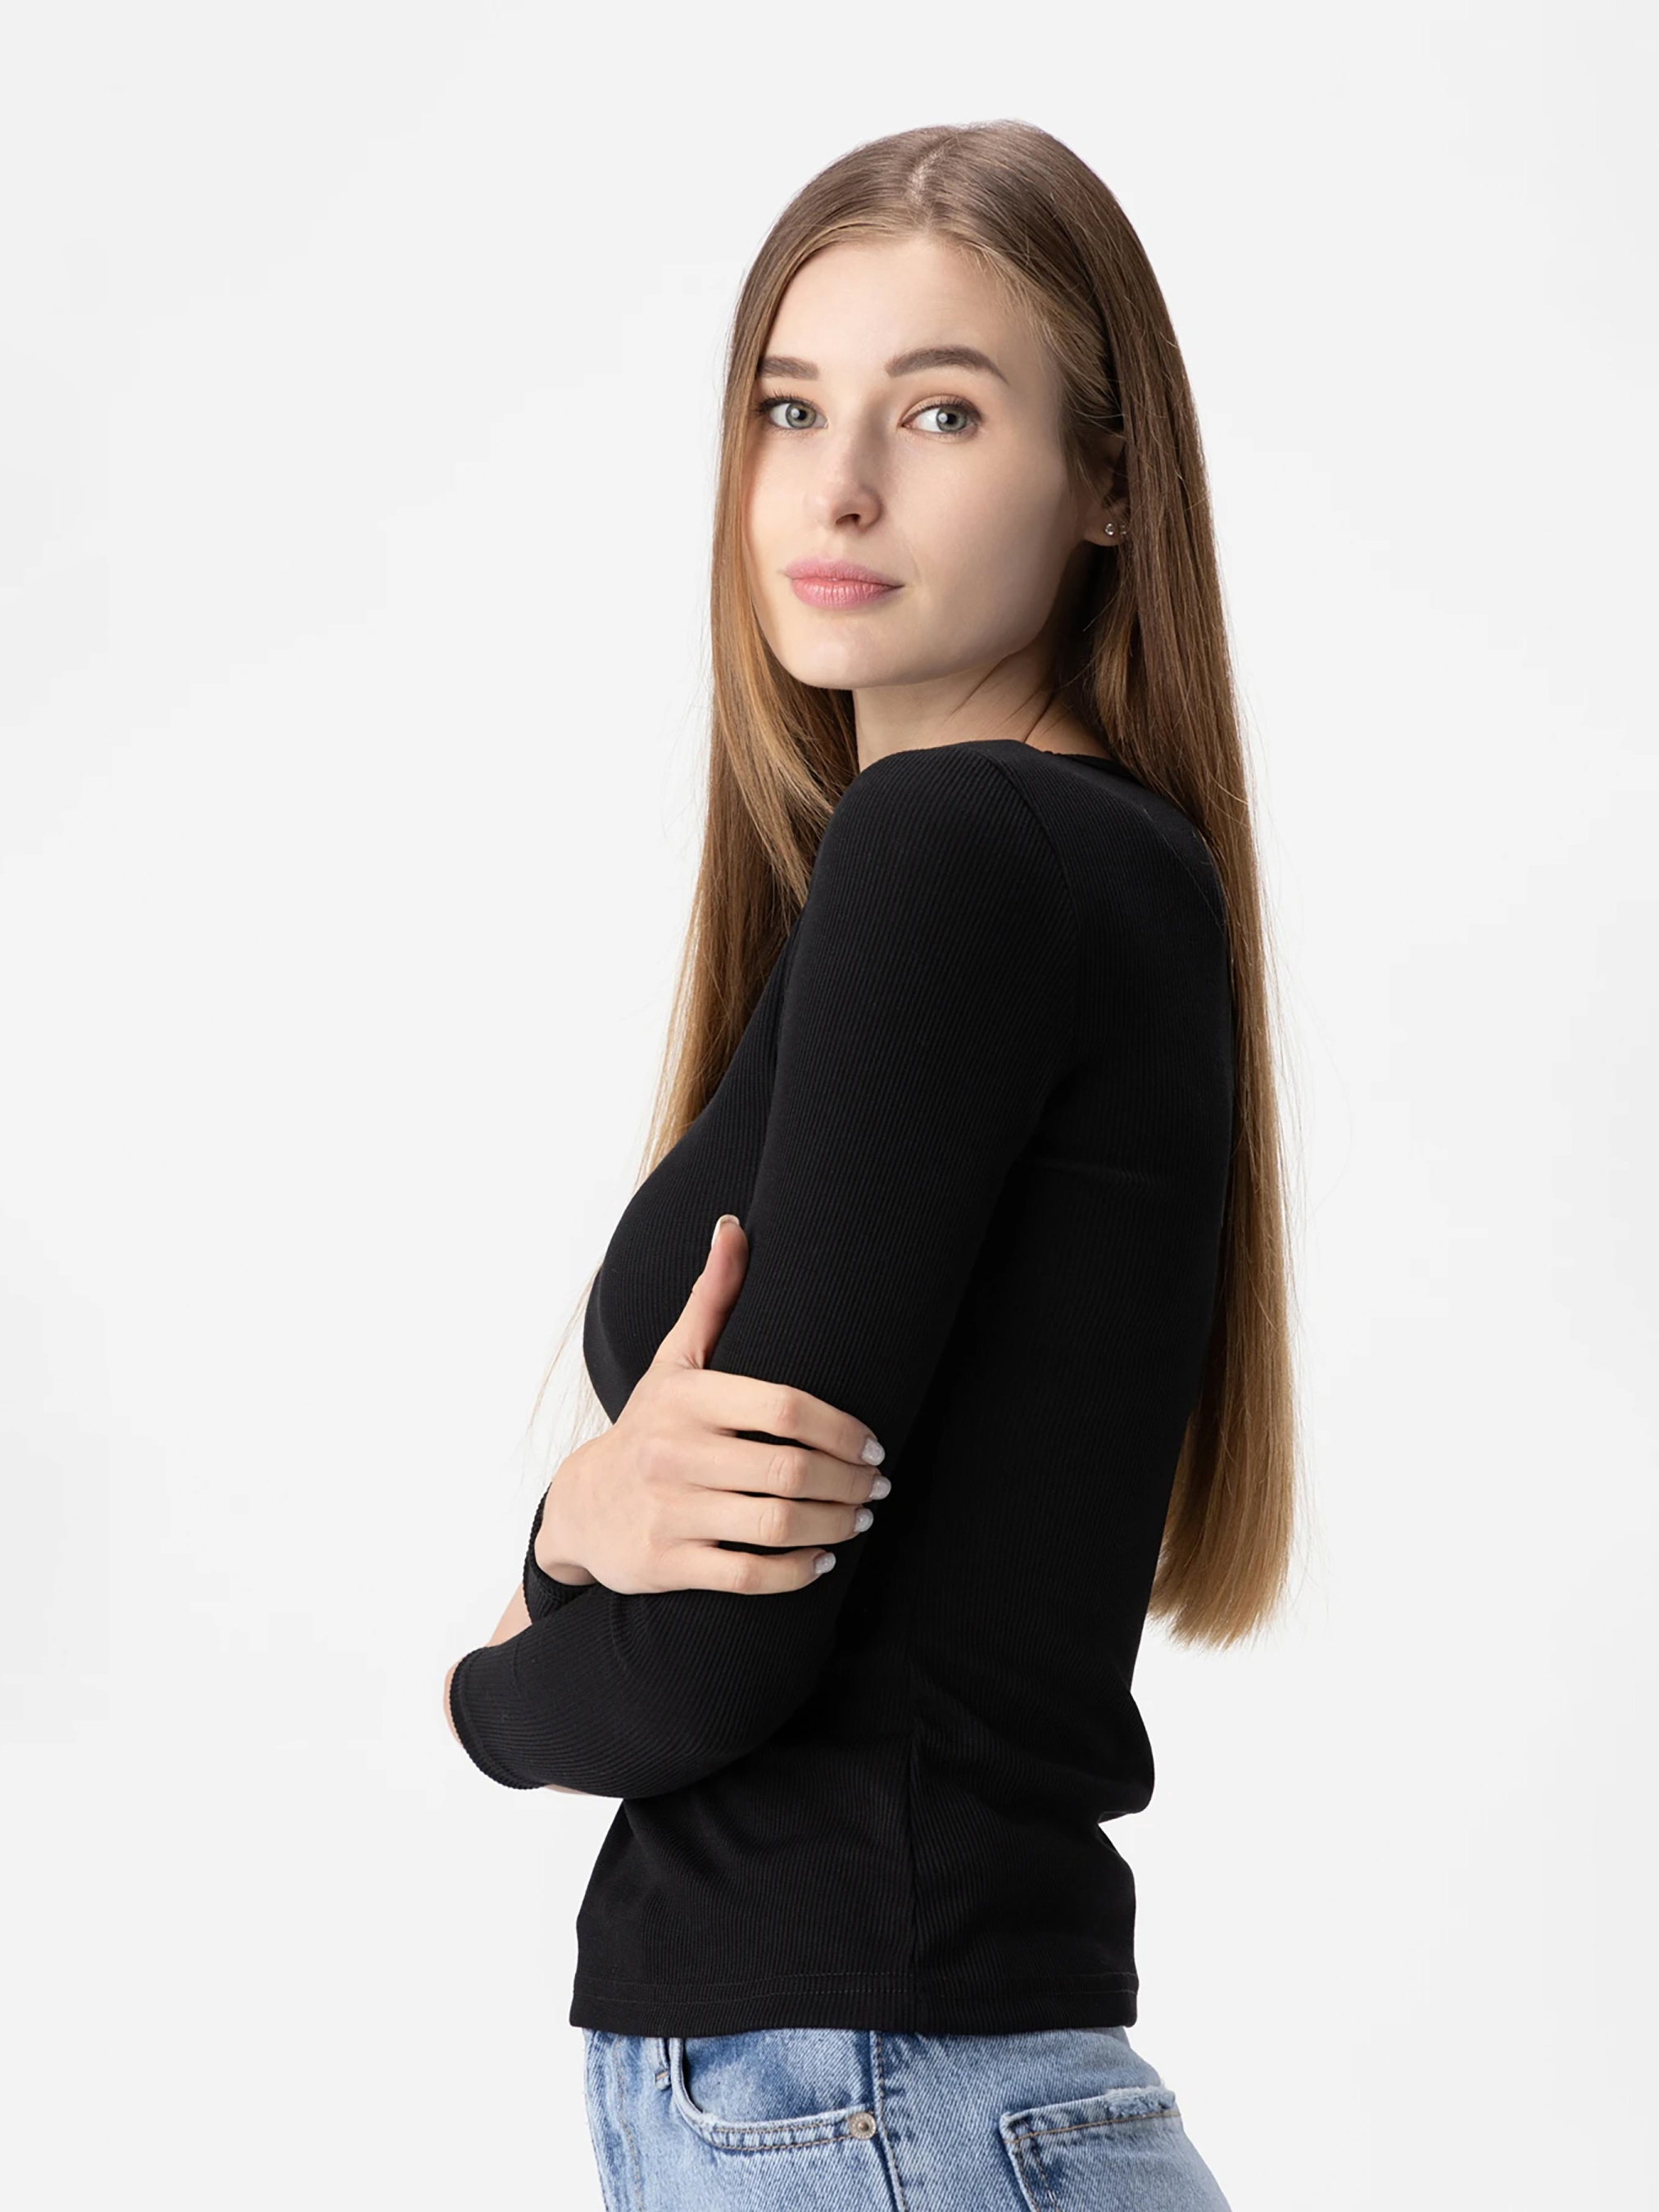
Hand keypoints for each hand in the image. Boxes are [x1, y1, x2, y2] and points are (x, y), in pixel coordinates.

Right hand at [534, 1215, 888, 1596]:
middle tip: (879, 1486)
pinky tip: (823, 1562)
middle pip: (790, 1470)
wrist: (582, 1505)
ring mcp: (669, 1512)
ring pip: (776, 1524)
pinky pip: (747, 1576)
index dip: (842, 1427)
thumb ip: (712, 1297)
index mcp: (686, 1396)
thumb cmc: (649, 1424)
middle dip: (850, 1482)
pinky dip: (796, 1572)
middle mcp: (673, 1453)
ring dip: (835, 1525)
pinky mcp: (666, 1563)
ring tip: (861, 1519)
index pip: (784, 1407)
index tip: (874, 1443)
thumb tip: (734, 1225)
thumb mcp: (674, 1359)